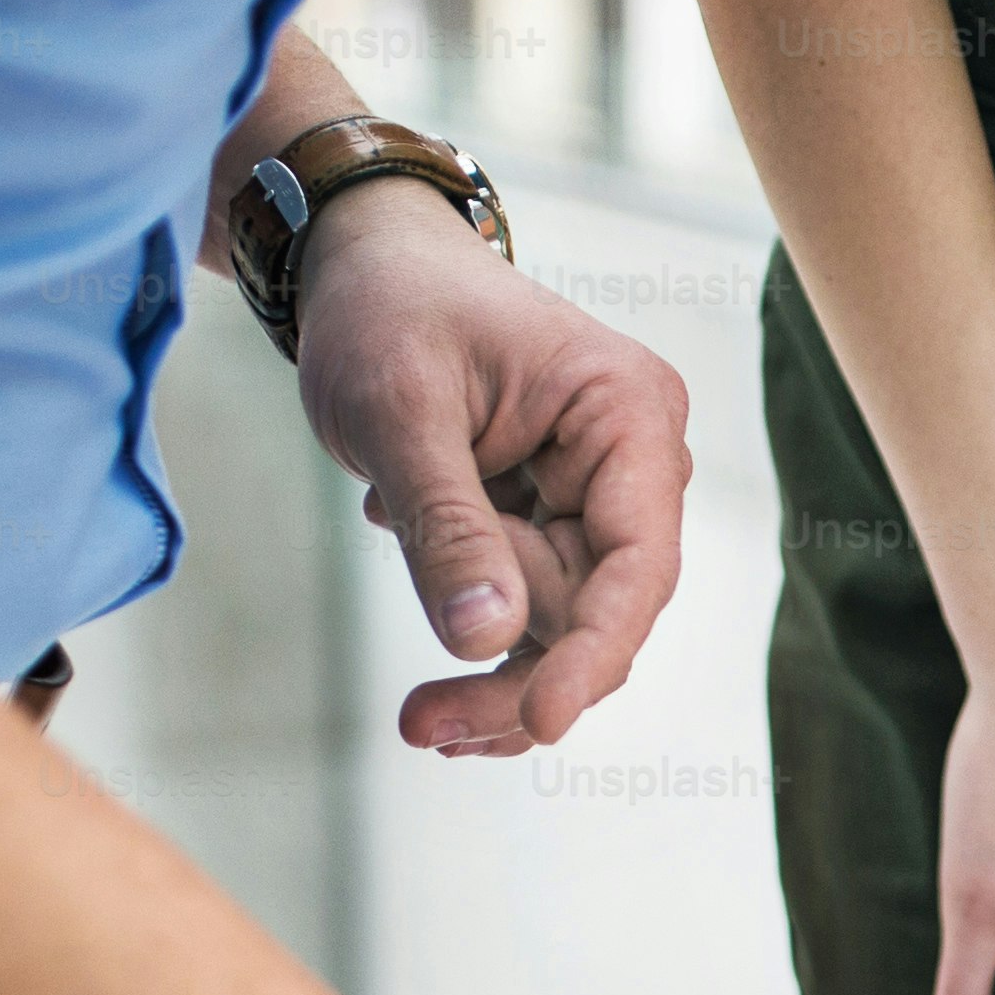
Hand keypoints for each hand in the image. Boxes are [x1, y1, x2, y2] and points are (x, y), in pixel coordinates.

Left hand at [289, 178, 689, 755]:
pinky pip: (534, 614)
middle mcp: (633, 462)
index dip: (595, 653)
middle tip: (424, 729)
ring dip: (496, 680)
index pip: (634, 563)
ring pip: (566, 629)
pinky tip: (436, 684)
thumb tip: (484, 639)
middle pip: (601, 613)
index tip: (542, 720)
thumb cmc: (386, 309)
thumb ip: (445, 526)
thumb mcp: (399, 412)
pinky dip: (484, 648)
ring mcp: (596, 497)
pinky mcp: (554, 524)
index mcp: (626, 414)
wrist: (359, 265)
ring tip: (420, 719)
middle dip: (519, 679)